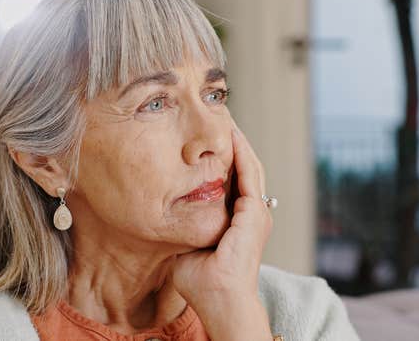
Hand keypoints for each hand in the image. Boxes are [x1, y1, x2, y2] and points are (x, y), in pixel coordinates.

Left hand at [171, 121, 273, 339]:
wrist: (219, 299)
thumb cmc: (201, 282)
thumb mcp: (187, 247)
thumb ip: (181, 229)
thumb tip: (161, 217)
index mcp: (237, 222)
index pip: (231, 182)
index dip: (222, 160)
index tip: (207, 141)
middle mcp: (251, 215)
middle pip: (243, 170)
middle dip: (233, 145)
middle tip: (221, 119)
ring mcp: (256, 214)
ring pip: (250, 167)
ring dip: (239, 143)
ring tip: (227, 119)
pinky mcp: (254, 213)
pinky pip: (249, 174)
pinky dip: (242, 153)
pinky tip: (232, 134)